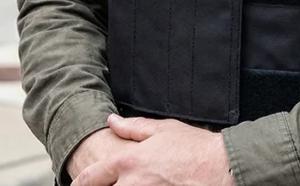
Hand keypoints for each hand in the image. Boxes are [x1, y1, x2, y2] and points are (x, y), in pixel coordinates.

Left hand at [72, 114, 235, 185]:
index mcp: (128, 161)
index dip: (79, 183)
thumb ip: (133, 127)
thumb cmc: (195, 147)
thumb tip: (112, 121)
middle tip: (106, 183)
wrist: (220, 167)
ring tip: (132, 183)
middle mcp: (132, 183)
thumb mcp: (163, 129)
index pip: (92, 177)